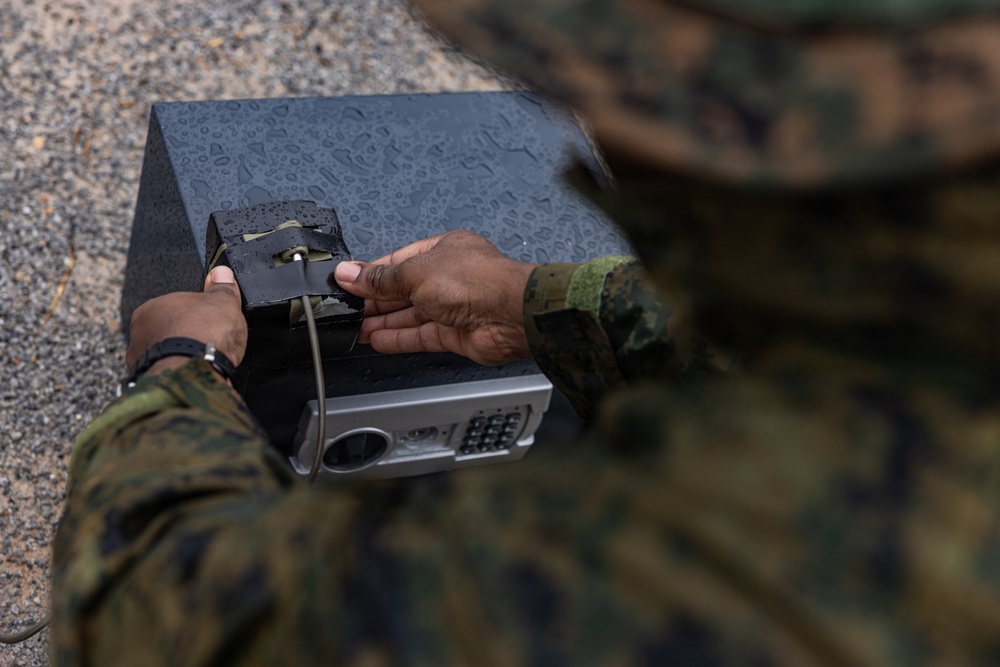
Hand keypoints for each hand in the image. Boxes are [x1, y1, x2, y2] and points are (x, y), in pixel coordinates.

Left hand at [127, 266, 247, 376]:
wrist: (193, 372)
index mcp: (152, 307)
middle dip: (184, 337)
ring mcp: (140, 359)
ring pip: (163, 355)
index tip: (208, 324)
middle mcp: (140, 332)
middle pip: (167, 331)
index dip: (195, 315)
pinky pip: (164, 374)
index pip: (174, 308)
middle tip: (206, 343)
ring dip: (179, 358)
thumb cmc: (203, 335)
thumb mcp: (223, 303)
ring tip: (201, 362)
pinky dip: (177, 374)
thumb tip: (221, 272)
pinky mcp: (146, 381)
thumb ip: (222, 288)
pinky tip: (193, 375)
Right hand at [334, 230, 535, 364]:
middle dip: (376, 300)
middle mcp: (451, 276)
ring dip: (383, 321)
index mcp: (444, 250)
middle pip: (405, 289)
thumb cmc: (478, 281)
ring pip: (411, 314)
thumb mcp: (415, 273)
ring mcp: (455, 306)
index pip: (400, 261)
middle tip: (348, 309)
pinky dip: (399, 338)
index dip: (373, 273)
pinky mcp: (457, 333)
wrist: (510, 315)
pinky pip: (421, 335)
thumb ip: (381, 278)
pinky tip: (378, 340)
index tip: (349, 282)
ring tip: (356, 328)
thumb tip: (351, 273)